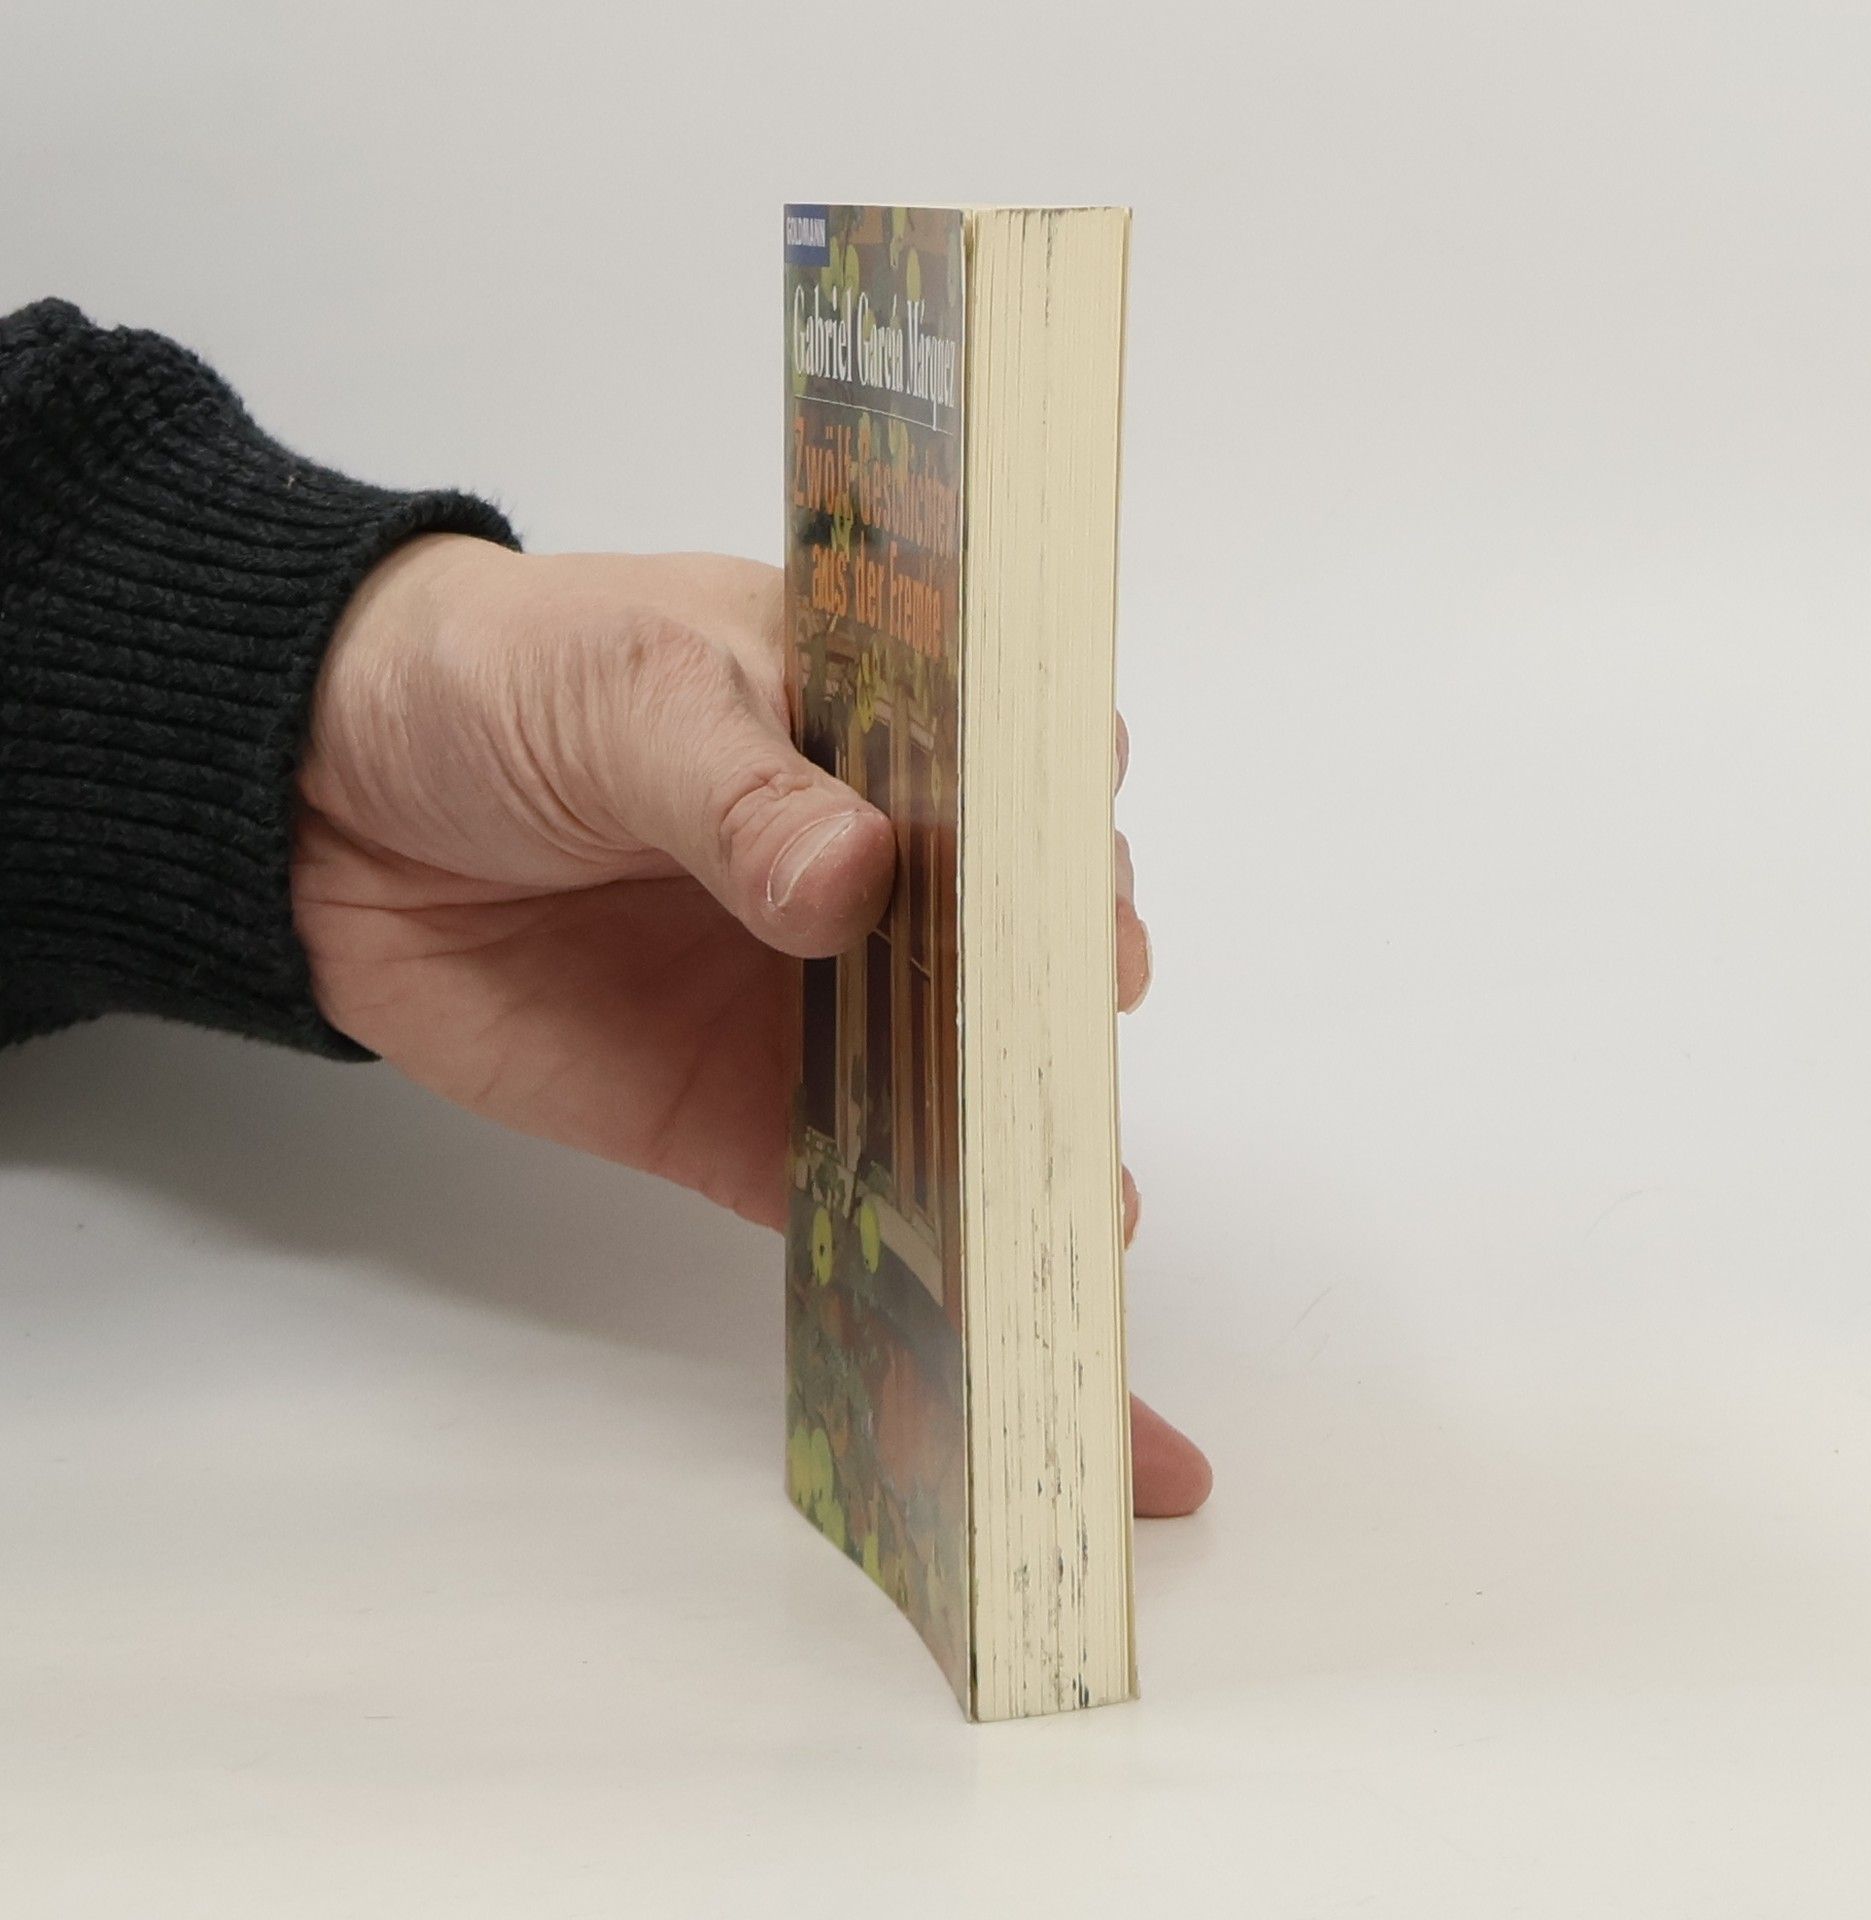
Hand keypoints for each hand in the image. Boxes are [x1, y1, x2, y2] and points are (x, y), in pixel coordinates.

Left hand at [294, 535, 1210, 1516]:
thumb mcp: (632, 690)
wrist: (327, 796)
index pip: (1033, 802)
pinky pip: (845, 1195)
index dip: (1075, 862)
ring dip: (1019, 1171)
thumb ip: (741, 790)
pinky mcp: (740, 1116)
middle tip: (1075, 1092)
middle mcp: (891, 886)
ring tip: (1071, 1245)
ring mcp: (824, 1010)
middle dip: (1065, 1035)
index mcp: (891, 742)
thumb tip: (857, 880)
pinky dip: (909, 1257)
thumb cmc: (504, 682)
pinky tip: (976, 1313)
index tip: (1088, 927)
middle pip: (1018, 968)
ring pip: (955, 1098)